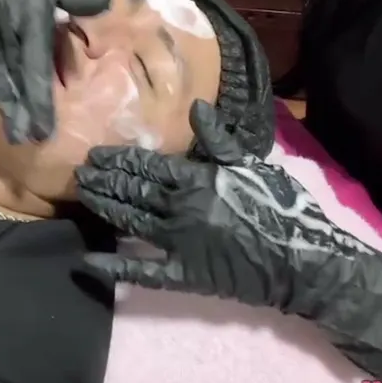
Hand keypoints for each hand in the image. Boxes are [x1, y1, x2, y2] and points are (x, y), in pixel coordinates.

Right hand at [0, 0, 110, 143]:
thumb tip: (105, 4)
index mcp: (31, 10)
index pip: (35, 63)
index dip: (39, 98)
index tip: (44, 129)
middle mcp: (4, 16)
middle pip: (12, 72)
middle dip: (20, 108)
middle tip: (26, 140)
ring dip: (0, 100)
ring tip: (8, 129)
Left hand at [76, 101, 381, 379]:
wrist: (303, 261)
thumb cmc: (283, 209)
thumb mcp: (255, 165)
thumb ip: (220, 141)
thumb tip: (195, 108)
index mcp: (198, 180)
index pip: (148, 165)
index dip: (120, 158)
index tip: (96, 153)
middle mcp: (181, 209)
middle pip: (133, 190)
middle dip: (104, 179)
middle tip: (78, 172)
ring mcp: (179, 243)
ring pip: (130, 221)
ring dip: (104, 208)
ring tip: (82, 195)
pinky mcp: (183, 274)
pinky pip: (143, 271)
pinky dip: (116, 267)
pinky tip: (88, 262)